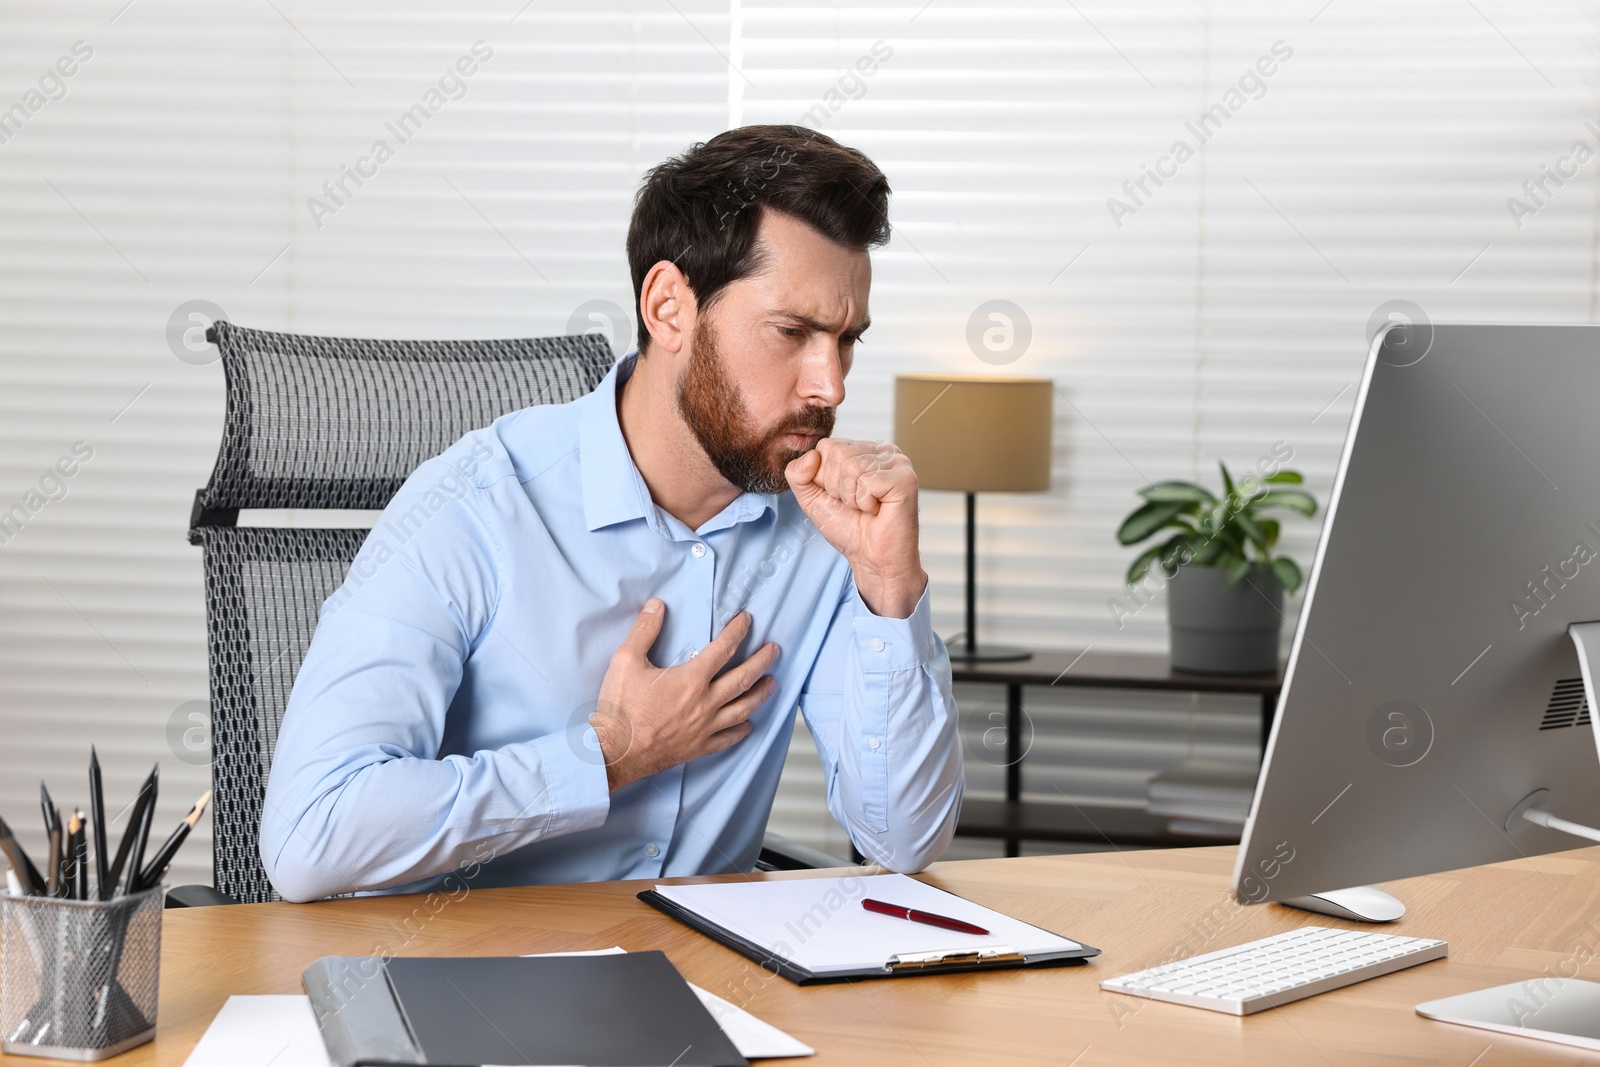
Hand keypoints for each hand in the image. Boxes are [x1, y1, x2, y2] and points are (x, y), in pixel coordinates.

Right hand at [588, 600, 778, 791]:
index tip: (747, 620)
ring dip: (761, 694)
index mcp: (691, 679)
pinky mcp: (698, 747)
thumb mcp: (625, 660)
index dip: (738, 631)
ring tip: (772, 684)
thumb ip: (644, 630)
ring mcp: (704, 727)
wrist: (614, 752)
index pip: (723, 648)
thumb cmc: (620, 708)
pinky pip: (728, 739)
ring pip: (743, 709)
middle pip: (744, 678)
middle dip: (762, 661)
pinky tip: (749, 725)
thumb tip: (656, 605)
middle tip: (774, 650)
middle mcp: (705, 703)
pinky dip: (742, 731)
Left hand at [785, 439, 925, 617]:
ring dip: (852, 498)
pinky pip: (867, 482)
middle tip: (856, 505)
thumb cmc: (849, 529)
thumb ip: (798, 475)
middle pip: (837, 453)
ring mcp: (897, 462)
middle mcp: (883, 451)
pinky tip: (878, 510)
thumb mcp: (812, 499)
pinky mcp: (905, 478)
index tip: (842, 498)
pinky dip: (865, 503)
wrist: (872, 559)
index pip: (826, 446)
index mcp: (863, 450)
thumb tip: (812, 455)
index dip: (824, 478)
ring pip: (851, 466)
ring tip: (868, 508)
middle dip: (837, 488)